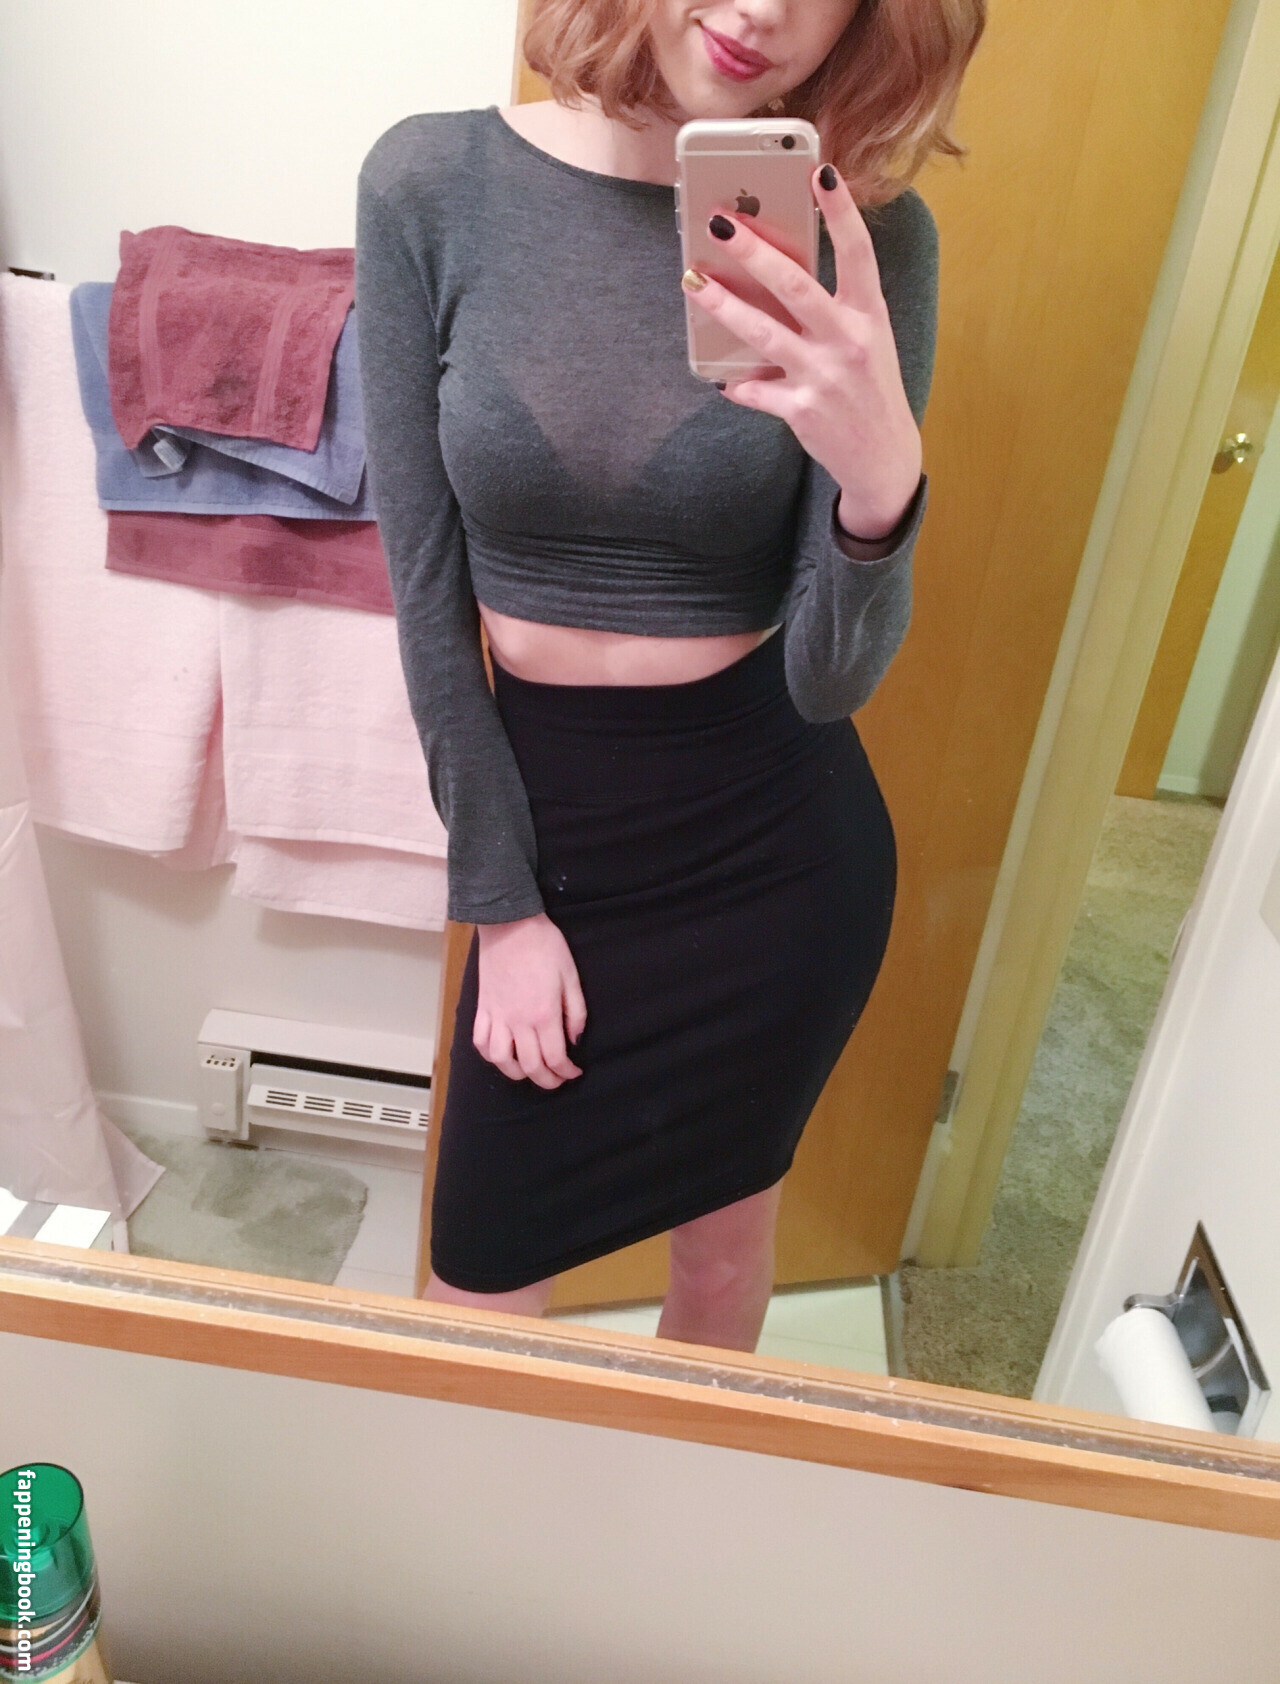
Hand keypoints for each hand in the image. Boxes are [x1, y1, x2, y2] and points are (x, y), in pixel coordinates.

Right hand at [473, 912, 587, 1089]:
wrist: (509, 924)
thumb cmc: (544, 945)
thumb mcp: (571, 976)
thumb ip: (576, 1011)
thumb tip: (575, 1039)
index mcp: (544, 1014)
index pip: (555, 1058)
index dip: (566, 1072)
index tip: (574, 1072)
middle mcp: (518, 1021)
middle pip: (531, 1066)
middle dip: (547, 1081)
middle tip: (558, 1079)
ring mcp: (497, 1016)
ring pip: (502, 1061)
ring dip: (517, 1073)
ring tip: (530, 1069)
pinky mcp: (483, 1008)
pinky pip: (481, 1042)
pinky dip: (491, 1055)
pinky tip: (503, 1053)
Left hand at [681, 166, 921, 540]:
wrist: (883, 457)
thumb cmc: (868, 388)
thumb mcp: (866, 340)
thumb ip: (833, 308)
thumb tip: (775, 274)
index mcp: (868, 315)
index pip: (858, 252)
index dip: (841, 210)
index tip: (820, 170)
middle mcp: (848, 341)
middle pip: (795, 286)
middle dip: (754, 251)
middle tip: (721, 222)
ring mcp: (824, 376)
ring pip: (764, 333)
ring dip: (723, 305)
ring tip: (693, 281)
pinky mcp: (801, 411)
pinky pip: (756, 391)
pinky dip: (737, 384)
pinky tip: (720, 378)